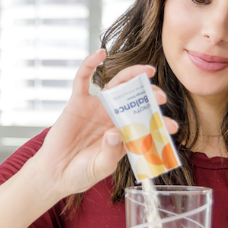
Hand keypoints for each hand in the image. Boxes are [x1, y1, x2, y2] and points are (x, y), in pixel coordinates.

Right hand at [30, 48, 176, 199]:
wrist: (55, 174)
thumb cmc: (80, 173)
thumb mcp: (100, 167)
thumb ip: (110, 153)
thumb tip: (114, 133)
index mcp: (124, 134)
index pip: (145, 123)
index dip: (159, 123)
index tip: (171, 126)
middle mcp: (113, 118)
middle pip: (135, 100)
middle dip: (150, 96)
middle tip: (160, 97)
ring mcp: (96, 108)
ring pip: (116, 86)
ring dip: (132, 76)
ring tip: (147, 71)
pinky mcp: (77, 103)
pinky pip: (83, 80)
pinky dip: (89, 65)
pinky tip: (99, 54)